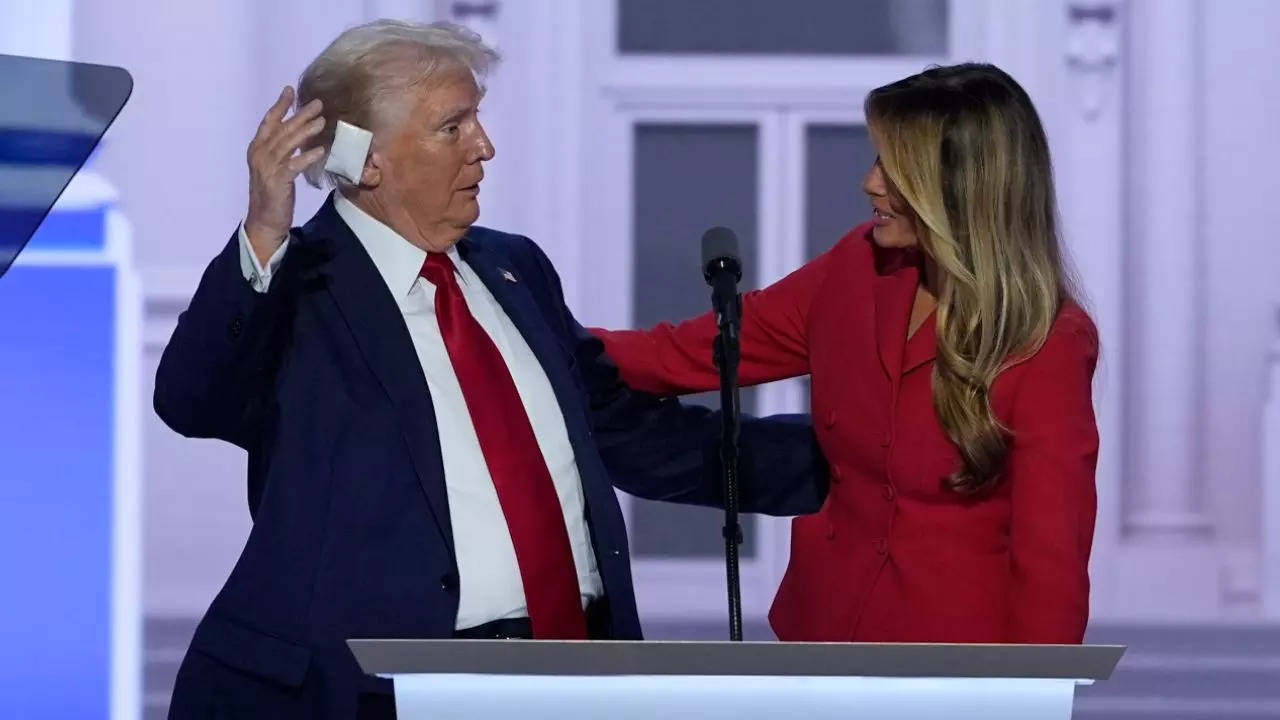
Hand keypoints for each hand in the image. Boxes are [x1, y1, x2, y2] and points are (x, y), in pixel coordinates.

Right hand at [244, 86, 325, 265]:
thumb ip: (283, 151)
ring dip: (305, 131)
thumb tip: (300, 135)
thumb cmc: (272, 194)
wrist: (264, 221)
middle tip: (318, 103)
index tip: (290, 90)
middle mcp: (259, 155)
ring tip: (322, 121)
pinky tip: (321, 150)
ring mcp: (267, 168)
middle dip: (299, 114)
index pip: (268, 122)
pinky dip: (307, 157)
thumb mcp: (275, 168)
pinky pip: (293, 165)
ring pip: (287, 144)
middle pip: (281, 129)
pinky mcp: (277, 182)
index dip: (280, 105)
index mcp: (257, 149)